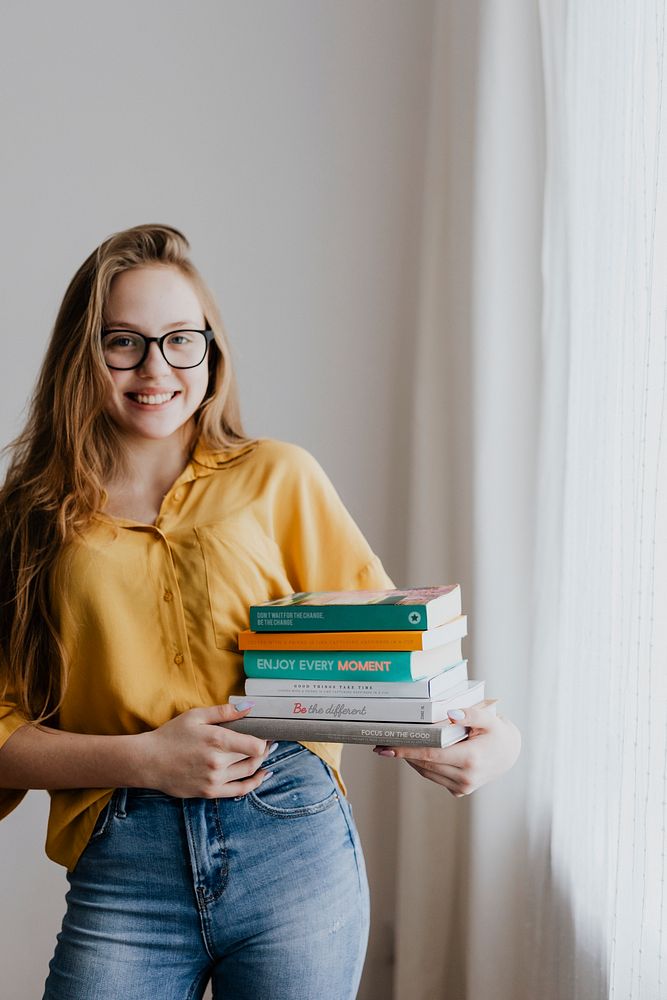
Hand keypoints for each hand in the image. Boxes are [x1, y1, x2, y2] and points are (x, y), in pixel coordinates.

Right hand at [138, 704, 271, 798]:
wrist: (148, 761)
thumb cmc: (171, 735)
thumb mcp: (196, 716)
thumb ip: (224, 712)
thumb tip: (250, 707)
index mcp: (217, 740)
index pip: (255, 745)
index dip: (264, 739)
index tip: (266, 733)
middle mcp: (218, 762)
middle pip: (254, 758)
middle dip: (264, 749)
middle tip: (268, 742)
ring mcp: (214, 779)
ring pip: (248, 772)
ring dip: (260, 764)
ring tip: (264, 754)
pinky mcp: (209, 792)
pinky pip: (240, 790)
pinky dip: (254, 783)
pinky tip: (262, 775)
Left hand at [372, 703, 520, 796]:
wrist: (510, 753)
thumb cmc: (497, 732)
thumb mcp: (489, 718)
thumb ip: (471, 714)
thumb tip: (451, 713)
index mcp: (471, 759)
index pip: (430, 755)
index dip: (407, 751)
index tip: (386, 747)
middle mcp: (466, 777)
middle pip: (425, 765)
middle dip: (403, 754)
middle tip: (383, 744)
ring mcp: (464, 786)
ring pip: (428, 773)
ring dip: (411, 761)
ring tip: (395, 747)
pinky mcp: (461, 790)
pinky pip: (435, 777)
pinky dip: (424, 766)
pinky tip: (416, 755)